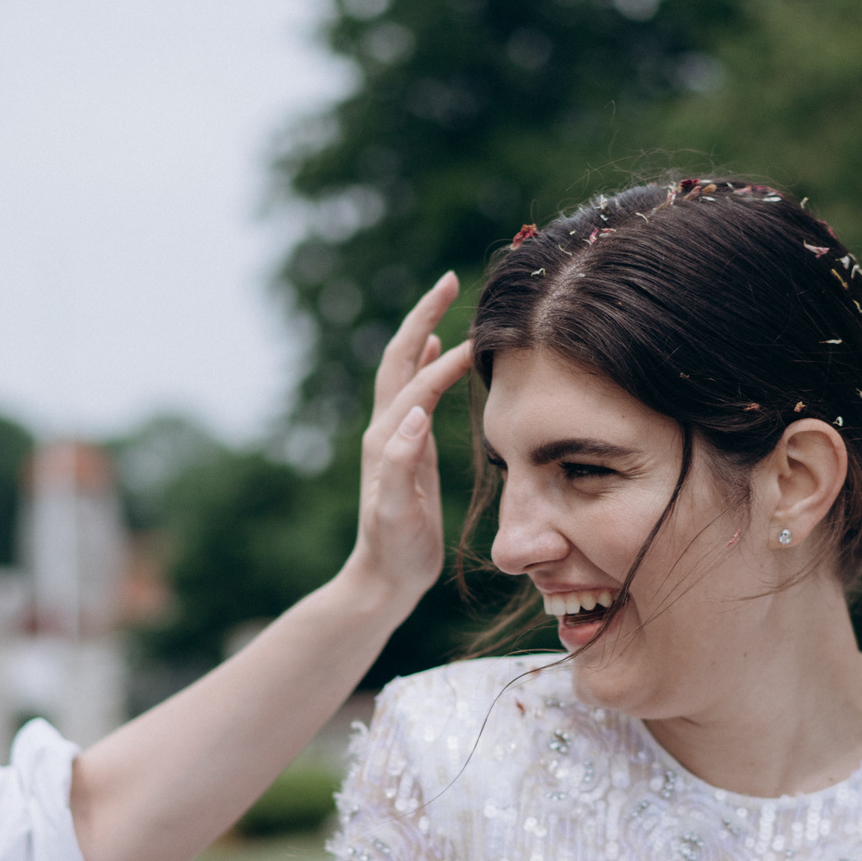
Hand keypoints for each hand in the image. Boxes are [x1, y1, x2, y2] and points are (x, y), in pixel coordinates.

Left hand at [340, 272, 475, 609]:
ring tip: (445, 301)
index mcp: (386, 441)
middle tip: (447, 281)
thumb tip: (415, 416)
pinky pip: (416, 393)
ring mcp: (396, 437)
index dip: (444, 359)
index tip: (478, 339)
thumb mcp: (395, 513)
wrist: (383, 579)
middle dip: (421, 317)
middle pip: (400, 359)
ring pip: (406, 371)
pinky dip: (426, 365)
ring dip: (424, 333)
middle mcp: (386, 430)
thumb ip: (400, 465)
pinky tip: (439, 354)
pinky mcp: (408, 449)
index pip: (417, 385)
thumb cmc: (394, 552)